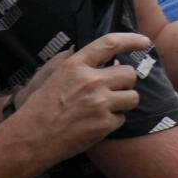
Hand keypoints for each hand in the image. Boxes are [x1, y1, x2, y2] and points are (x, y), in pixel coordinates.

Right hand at [6, 31, 146, 164]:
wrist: (34, 137)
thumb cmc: (41, 106)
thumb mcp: (53, 75)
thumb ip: (75, 61)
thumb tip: (96, 52)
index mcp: (75, 65)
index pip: (110, 44)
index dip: (131, 40)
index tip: (143, 42)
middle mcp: (90, 81)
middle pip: (129, 74)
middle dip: (125, 81)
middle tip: (113, 88)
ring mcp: (99, 103)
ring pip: (133, 97)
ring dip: (124, 101)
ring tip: (106, 106)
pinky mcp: (105, 124)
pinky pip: (123, 118)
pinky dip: (113, 120)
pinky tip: (97, 122)